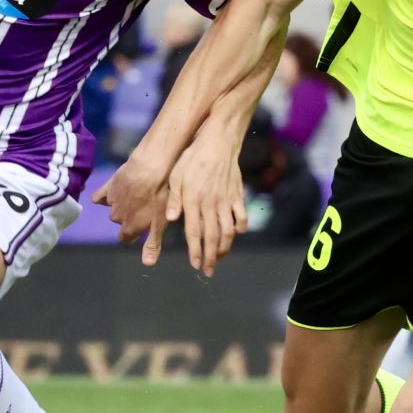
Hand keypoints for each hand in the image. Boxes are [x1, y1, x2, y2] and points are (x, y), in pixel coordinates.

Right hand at [90, 152, 173, 264]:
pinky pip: (100, 196)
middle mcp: (117, 217)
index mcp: (129, 228)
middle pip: (120, 222)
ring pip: (114, 208)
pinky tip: (114, 190)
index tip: (141, 225)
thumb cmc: (160, 197)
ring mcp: (111, 202)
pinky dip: (105, 195)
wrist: (151, 168)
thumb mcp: (161, 223)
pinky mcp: (108, 187)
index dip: (133, 233)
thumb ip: (152, 244)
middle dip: (129, 217)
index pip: (125, 238)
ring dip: (122, 204)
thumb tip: (147, 264)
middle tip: (144, 205)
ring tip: (137, 194)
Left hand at [166, 128, 247, 276]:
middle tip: (208, 271)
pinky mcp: (237, 195)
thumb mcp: (176, 176)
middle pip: (212, 237)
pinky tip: (235, 234)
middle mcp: (211, 205)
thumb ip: (174, 199)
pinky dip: (240, 228)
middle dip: (210, 257)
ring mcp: (226, 201)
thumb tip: (170, 219)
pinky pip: (242, 217)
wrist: (218, 142)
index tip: (195, 265)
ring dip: (224, 248)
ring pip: (228, 231)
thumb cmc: (192, 157)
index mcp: (194, 202)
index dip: (195, 251)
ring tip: (219, 258)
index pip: (194, 233)